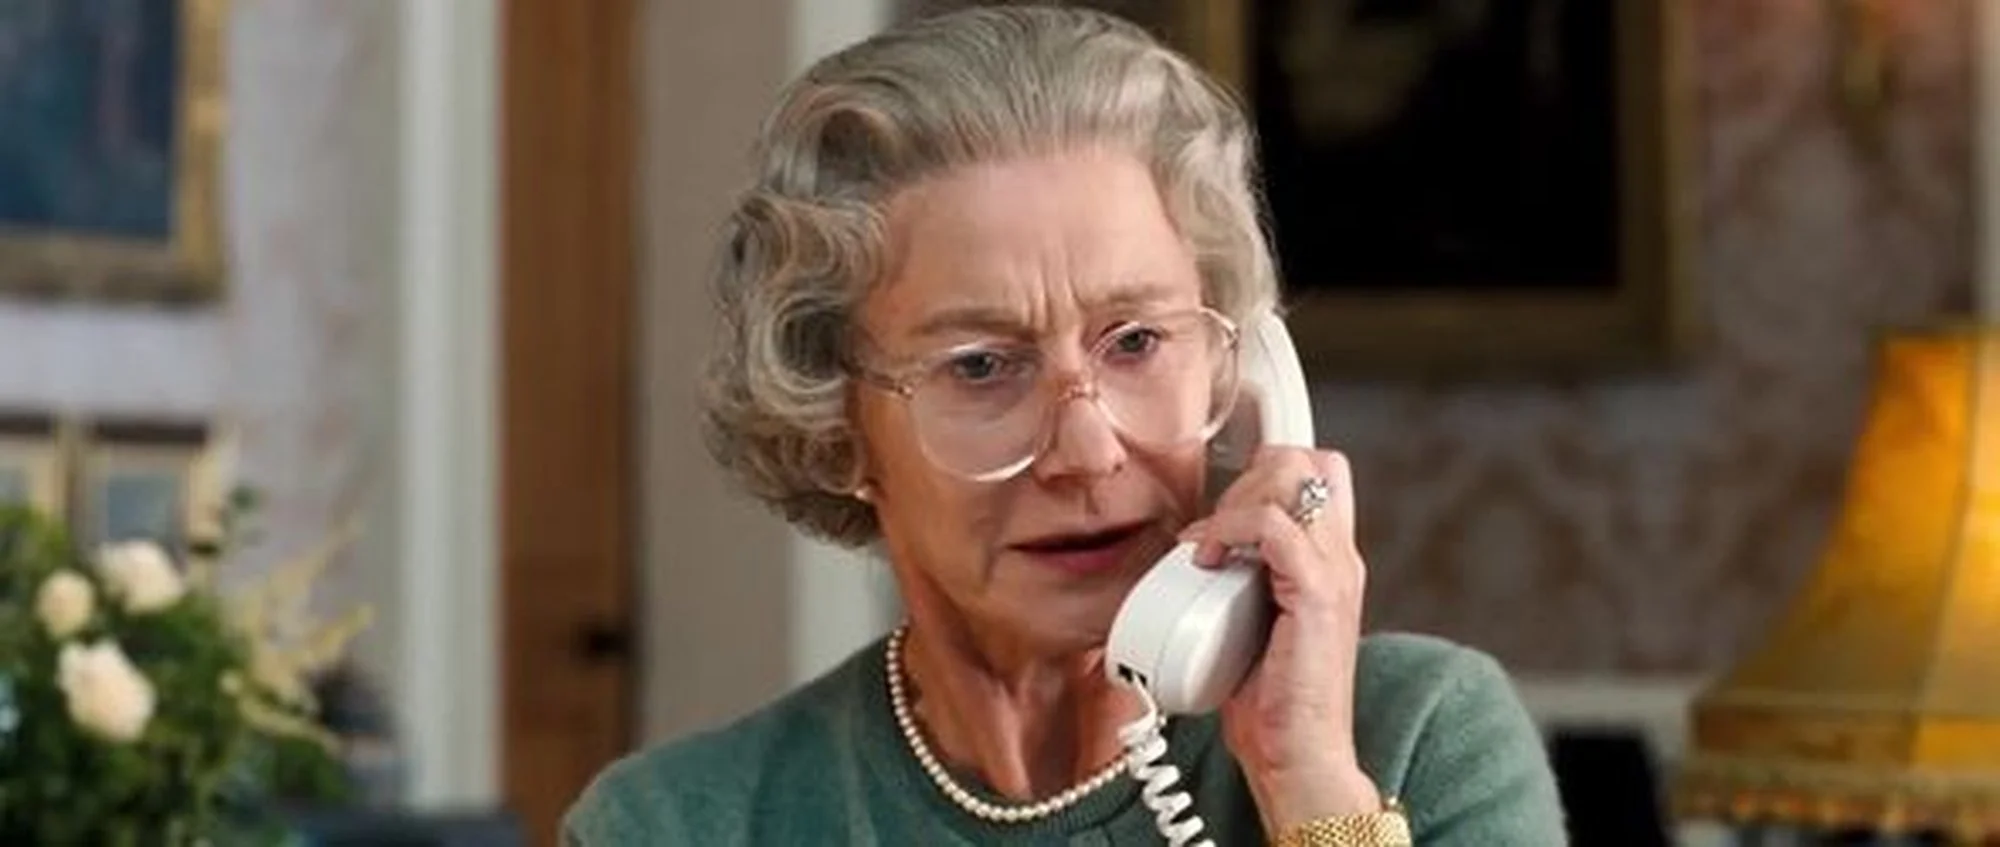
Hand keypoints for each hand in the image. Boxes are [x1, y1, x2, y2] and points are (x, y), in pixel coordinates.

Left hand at [1177, 446, 1381, 831]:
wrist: (1298, 760)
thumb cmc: (1270, 705)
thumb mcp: (1251, 625)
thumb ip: (1241, 583)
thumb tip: (1193, 556)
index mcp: (1331, 562)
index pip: (1318, 474)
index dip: (1266, 473)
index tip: (1221, 514)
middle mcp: (1341, 558)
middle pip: (1308, 460)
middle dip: (1248, 478)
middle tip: (1214, 531)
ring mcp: (1335, 573)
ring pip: (1294, 477)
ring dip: (1236, 500)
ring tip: (1208, 545)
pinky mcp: (1318, 593)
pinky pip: (1274, 524)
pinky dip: (1230, 526)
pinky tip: (1206, 558)